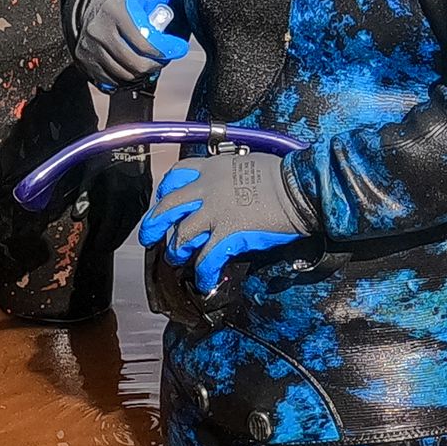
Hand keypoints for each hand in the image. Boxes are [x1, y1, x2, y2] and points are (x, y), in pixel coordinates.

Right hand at [75, 0, 189, 86]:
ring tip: (150, 58)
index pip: (146, 44)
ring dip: (143, 71)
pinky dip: (126, 78)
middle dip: (156, 63)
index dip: (168, 50)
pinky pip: (111, 80)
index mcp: (115, 11)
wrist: (95, 3)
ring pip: (124, 75)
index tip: (178, 48)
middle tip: (164, 55)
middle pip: (136, 64)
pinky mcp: (84, 61)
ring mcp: (89, 47)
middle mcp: (97, 30)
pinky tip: (134, 64)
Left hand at [140, 145, 310, 294]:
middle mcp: (208, 189)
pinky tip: (204, 281)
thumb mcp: (247, 164)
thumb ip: (229, 176)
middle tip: (148, 237)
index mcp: (212, 169)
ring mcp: (216, 213)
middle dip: (154, 224)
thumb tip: (228, 187)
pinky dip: (203, 272)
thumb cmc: (282, 176)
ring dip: (177, 250)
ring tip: (177, 258)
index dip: (165, 190)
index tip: (162, 200)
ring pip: (182, 235)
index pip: (176, 175)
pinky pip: (207, 258)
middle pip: (169, 206)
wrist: (298, 190)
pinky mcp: (228, 235)